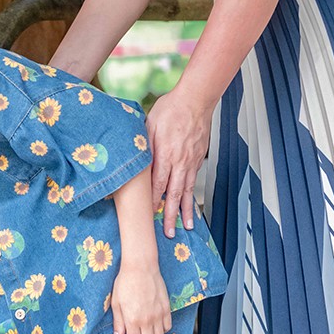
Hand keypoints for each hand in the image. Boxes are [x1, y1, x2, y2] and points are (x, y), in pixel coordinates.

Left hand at [111, 262, 170, 333]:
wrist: (141, 268)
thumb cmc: (125, 283)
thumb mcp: (116, 303)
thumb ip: (118, 323)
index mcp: (132, 320)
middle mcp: (147, 320)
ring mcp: (158, 315)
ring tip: (148, 331)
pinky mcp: (167, 308)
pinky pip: (168, 326)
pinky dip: (163, 328)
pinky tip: (156, 323)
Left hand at [146, 87, 212, 238]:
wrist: (196, 100)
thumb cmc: (170, 109)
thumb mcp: (150, 125)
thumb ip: (144, 146)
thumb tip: (135, 163)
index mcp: (166, 154)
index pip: (158, 184)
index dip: (152, 202)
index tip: (147, 216)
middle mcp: (180, 162)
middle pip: (174, 194)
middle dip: (170, 215)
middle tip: (167, 233)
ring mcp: (191, 162)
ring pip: (187, 191)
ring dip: (185, 211)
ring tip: (186, 227)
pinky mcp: (198, 160)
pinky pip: (194, 182)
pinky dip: (192, 196)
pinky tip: (192, 206)